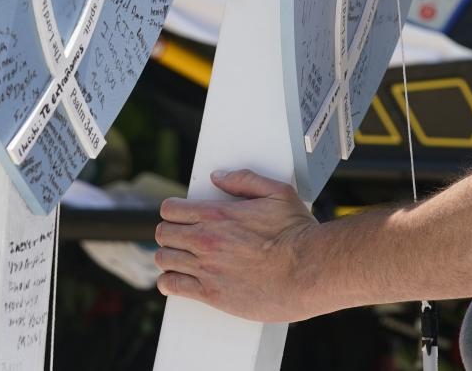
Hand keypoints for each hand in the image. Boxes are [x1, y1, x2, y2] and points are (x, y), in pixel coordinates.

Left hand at [155, 169, 323, 321]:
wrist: (308, 271)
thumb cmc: (296, 233)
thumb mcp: (277, 193)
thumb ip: (244, 180)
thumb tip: (218, 177)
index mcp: (216, 214)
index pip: (171, 210)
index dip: (173, 212)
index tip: (179, 217)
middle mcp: (205, 240)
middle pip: (163, 234)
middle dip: (170, 233)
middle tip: (180, 238)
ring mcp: (206, 269)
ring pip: (164, 259)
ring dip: (169, 257)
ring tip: (179, 259)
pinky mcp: (212, 294)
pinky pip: (173, 286)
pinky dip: (169, 283)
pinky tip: (173, 281)